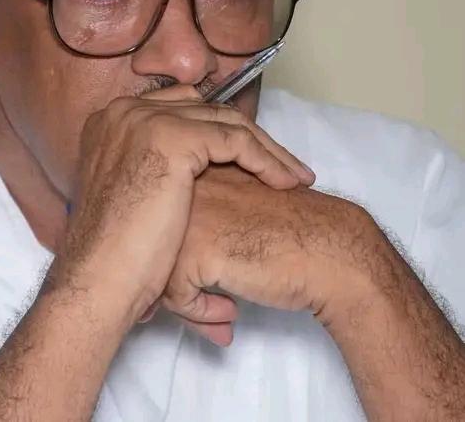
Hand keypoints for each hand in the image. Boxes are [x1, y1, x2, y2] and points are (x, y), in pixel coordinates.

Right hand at [52, 86, 314, 328]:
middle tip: (280, 167)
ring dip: (267, 149)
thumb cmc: (114, 251)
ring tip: (293, 177)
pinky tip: (285, 183)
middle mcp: (126, 111)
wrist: (99, 277)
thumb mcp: (132, 195)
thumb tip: (183, 181)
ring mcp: (147, 120)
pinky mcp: (172, 137)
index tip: (249, 160)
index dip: (219, 131)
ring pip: (226, 121)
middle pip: (206, 109)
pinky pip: (236, 140)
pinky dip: (267, 160)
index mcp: (113, 121)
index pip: (181, 109)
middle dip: (248, 137)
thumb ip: (152, 172)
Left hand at [162, 164, 368, 343]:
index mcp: (200, 173)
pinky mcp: (197, 248)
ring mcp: (190, 216)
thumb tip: (183, 261)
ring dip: (184, 302)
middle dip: (171, 281)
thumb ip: (210, 224)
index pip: (163, 219)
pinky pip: (174, 293)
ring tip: (217, 315)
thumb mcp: (244, 214)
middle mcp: (188, 188)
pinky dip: (197, 313)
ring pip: (157, 267)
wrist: (333, 251)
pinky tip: (228, 315)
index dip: (173, 256)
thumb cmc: (296, 236)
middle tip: (195, 306)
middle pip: (155, 241)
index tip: (193, 283)